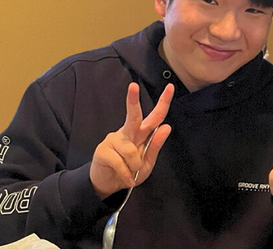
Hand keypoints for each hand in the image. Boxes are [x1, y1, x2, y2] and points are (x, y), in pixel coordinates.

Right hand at [90, 83, 173, 198]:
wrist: (109, 185)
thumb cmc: (130, 171)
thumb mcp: (148, 162)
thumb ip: (156, 145)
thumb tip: (167, 127)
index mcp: (141, 133)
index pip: (155, 116)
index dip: (163, 102)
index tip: (170, 87)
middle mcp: (127, 132)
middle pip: (133, 116)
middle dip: (133, 100)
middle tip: (133, 86)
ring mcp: (113, 139)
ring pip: (130, 150)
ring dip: (135, 166)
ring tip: (132, 172)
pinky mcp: (103, 150)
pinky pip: (120, 163)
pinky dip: (126, 174)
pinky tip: (125, 178)